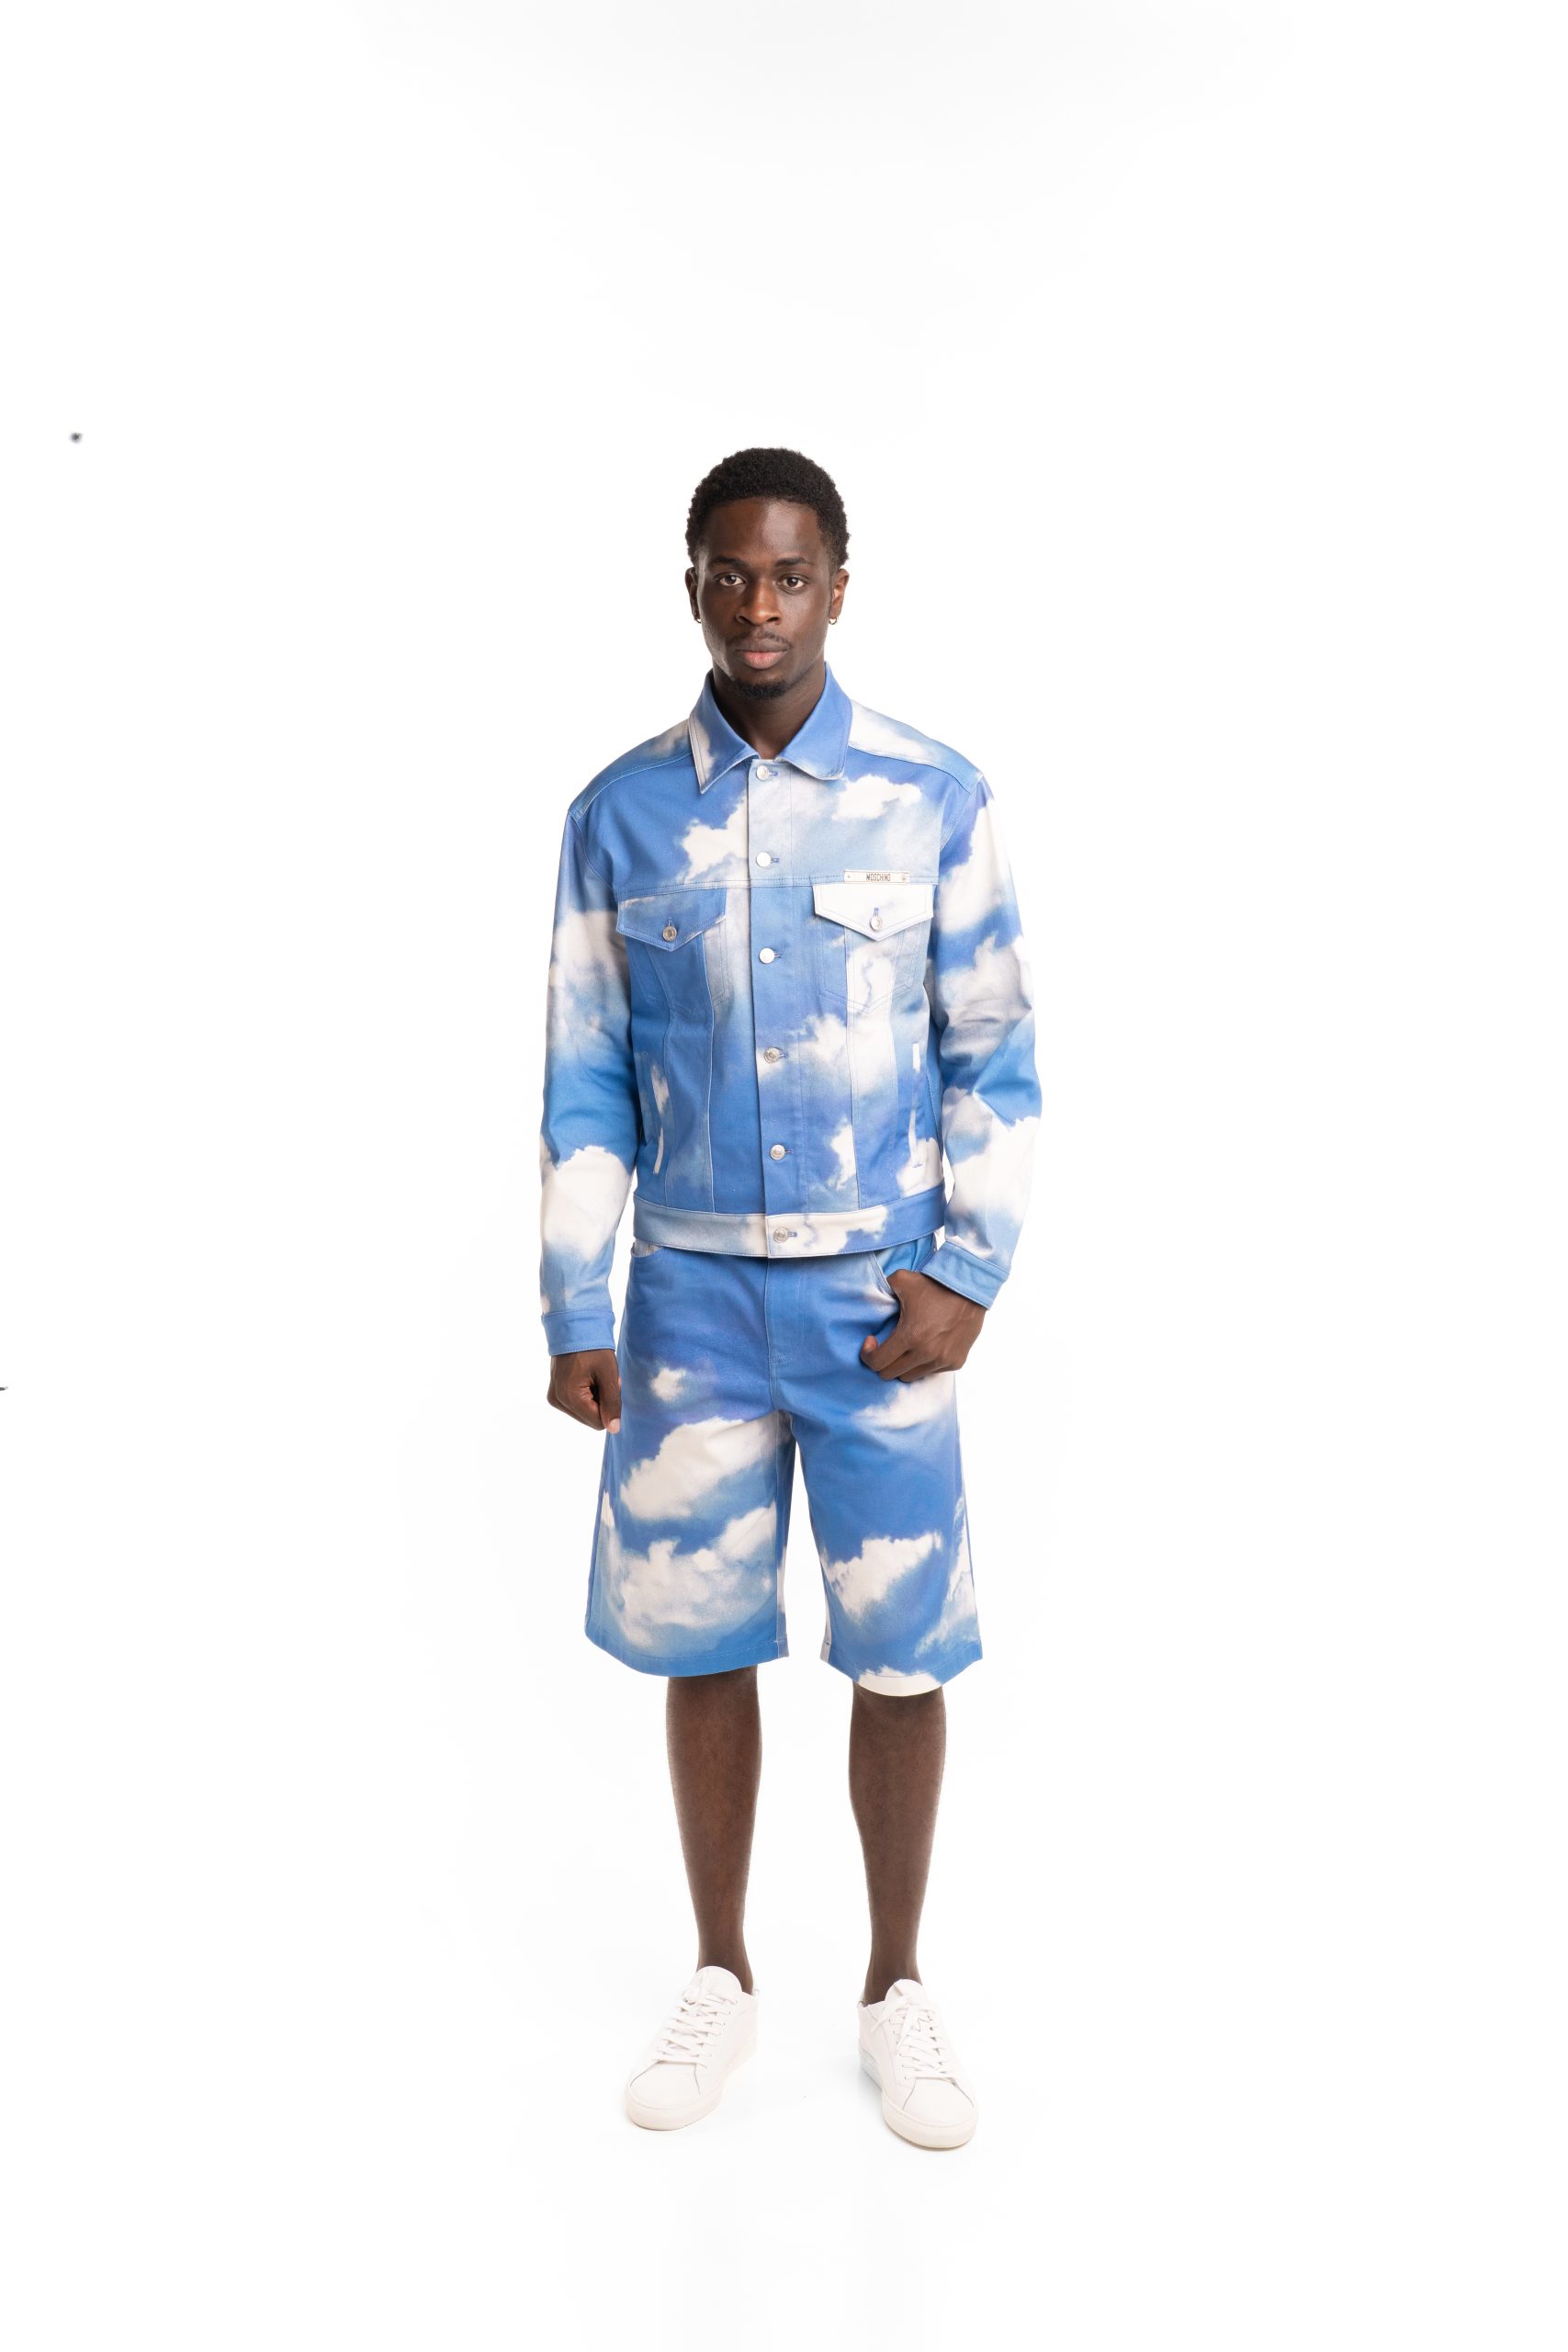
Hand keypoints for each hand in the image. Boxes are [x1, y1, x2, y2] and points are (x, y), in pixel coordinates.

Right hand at [548, 1347, 621, 1431]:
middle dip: (601, 1402)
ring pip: (584, 1414)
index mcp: (570, 1397)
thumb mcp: (609, 1375)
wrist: (574, 1328)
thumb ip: (612, 1403)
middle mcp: (558, 1401)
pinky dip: (586, 1396)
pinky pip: (577, 1406)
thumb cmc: (594, 1349)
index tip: (608, 1383)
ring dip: (594, 1399)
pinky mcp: (555, 1395)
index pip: (598, 1422)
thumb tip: (613, 1429)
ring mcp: (554, 1398)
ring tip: (593, 1377)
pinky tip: (586, 1378)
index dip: (610, 1406)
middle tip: (601, 1378)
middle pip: (590, 1419)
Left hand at [860, 1272, 984, 1381]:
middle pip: (890, 1374)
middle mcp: (926, 1354)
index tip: (871, 1341)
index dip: (868, 1355)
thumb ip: (883, 1287)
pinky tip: (924, 1347)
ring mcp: (942, 1361)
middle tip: (886, 1346)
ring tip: (905, 1348)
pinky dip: (923, 1364)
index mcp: (910, 1336)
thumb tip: (873, 1295)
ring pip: (910, 1376)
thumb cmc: (936, 1284)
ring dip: (903, 1365)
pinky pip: (930, 1372)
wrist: (971, 1289)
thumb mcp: (903, 1279)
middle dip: (883, 1362)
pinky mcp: (955, 1362)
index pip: (877, 1363)